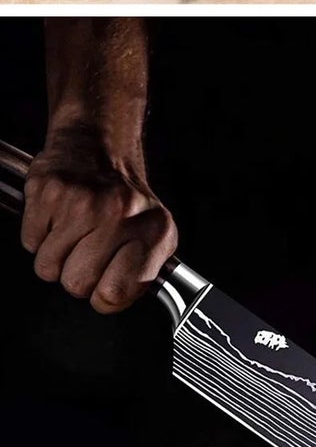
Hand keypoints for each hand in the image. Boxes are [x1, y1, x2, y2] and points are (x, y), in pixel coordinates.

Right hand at [21, 119, 177, 313]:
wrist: (98, 144)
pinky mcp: (48, 191)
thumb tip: (111, 301)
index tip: (106, 279)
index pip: (114, 294)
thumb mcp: (153, 237)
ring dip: (56, 256)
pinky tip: (58, 217)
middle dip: (76, 275)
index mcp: (152, 231)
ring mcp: (81, 201)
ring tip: (72, 232)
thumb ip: (141, 277)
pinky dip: (39, 235)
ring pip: (48, 267)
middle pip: (76, 285)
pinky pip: (30, 243)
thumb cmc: (124, 199)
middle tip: (86, 249)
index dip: (103, 294)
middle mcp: (119, 213)